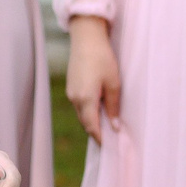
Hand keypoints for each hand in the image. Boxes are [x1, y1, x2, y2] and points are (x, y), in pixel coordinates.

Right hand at [65, 16, 120, 142]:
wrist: (86, 38)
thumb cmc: (103, 59)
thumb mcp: (114, 83)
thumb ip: (113, 106)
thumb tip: (114, 126)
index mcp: (86, 99)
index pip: (92, 126)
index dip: (100, 139)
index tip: (110, 148)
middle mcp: (75, 98)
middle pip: (85, 122)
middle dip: (96, 132)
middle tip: (111, 141)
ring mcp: (71, 92)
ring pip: (82, 114)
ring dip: (92, 121)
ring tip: (107, 126)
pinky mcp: (71, 86)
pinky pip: (80, 105)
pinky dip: (88, 111)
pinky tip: (99, 110)